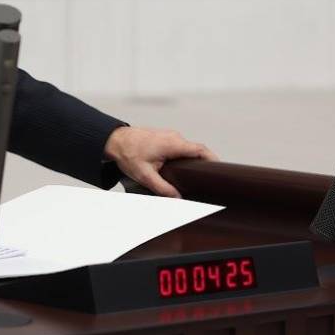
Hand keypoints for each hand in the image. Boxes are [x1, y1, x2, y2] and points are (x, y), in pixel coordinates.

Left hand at [103, 126, 217, 197]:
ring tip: (196, 176)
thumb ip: (163, 188)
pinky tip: (182, 168)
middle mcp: (174, 137)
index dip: (213, 159)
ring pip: (188, 148)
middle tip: (208, 179)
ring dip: (193, 160)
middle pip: (197, 150)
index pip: (200, 150)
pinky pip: (181, 147)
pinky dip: (185, 156)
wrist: (114, 140)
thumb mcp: (145, 175)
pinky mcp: (165, 138)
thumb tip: (178, 198)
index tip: (220, 170)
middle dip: (204, 163)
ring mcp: (170, 136)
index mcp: (173, 144)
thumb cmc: (127, 154)